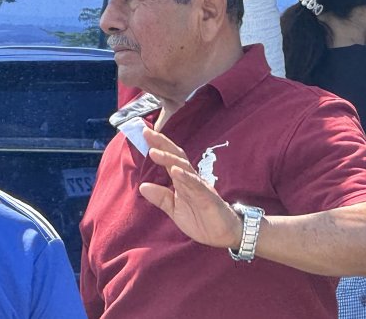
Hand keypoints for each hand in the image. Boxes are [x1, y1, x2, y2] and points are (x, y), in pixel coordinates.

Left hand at [138, 128, 242, 249]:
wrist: (222, 234)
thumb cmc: (200, 219)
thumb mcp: (175, 209)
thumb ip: (161, 197)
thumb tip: (142, 185)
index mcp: (183, 181)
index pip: (170, 160)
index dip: (158, 147)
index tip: (145, 133)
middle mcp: (192, 179)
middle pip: (177, 157)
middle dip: (162, 144)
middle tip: (147, 132)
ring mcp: (200, 187)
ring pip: (184, 168)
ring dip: (170, 159)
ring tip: (154, 151)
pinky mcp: (208, 197)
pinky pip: (196, 185)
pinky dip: (186, 177)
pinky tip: (176, 171)